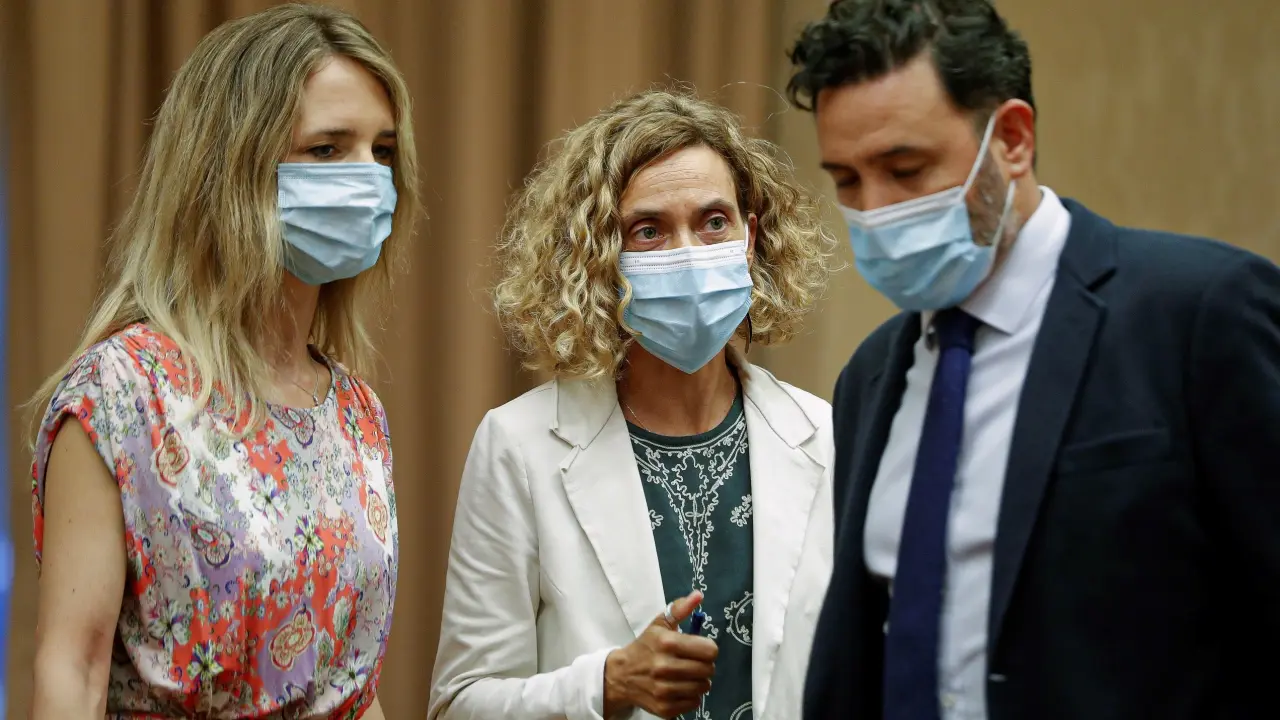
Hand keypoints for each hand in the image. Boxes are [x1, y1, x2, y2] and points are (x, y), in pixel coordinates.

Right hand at [603, 590, 717, 718]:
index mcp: (667, 643)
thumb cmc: (645, 647)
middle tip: (694, 663)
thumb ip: (680, 609)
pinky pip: (694, 703)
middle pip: (708, 670)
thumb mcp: (660, 624)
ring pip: (703, 687)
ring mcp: (664, 690)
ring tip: (688, 675)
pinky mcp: (665, 708)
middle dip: (705, 665)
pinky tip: (681, 688)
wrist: (621, 675)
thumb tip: (698, 595)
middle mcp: (665, 667)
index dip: (708, 649)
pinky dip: (691, 696)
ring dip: (699, 681)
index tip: (699, 649)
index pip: (709, 650)